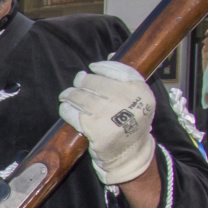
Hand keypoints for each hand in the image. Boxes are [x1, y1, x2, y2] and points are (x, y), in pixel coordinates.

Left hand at [59, 60, 156, 184]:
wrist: (130, 154)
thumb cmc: (131, 124)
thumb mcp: (137, 100)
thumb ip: (125, 78)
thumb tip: (111, 53)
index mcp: (141, 91)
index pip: (119, 70)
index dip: (103, 67)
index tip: (93, 68)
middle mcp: (128, 101)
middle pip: (95, 82)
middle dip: (82, 82)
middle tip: (77, 84)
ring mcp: (111, 115)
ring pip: (81, 96)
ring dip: (70, 95)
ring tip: (67, 95)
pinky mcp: (95, 129)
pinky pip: (73, 113)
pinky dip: (66, 109)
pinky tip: (66, 108)